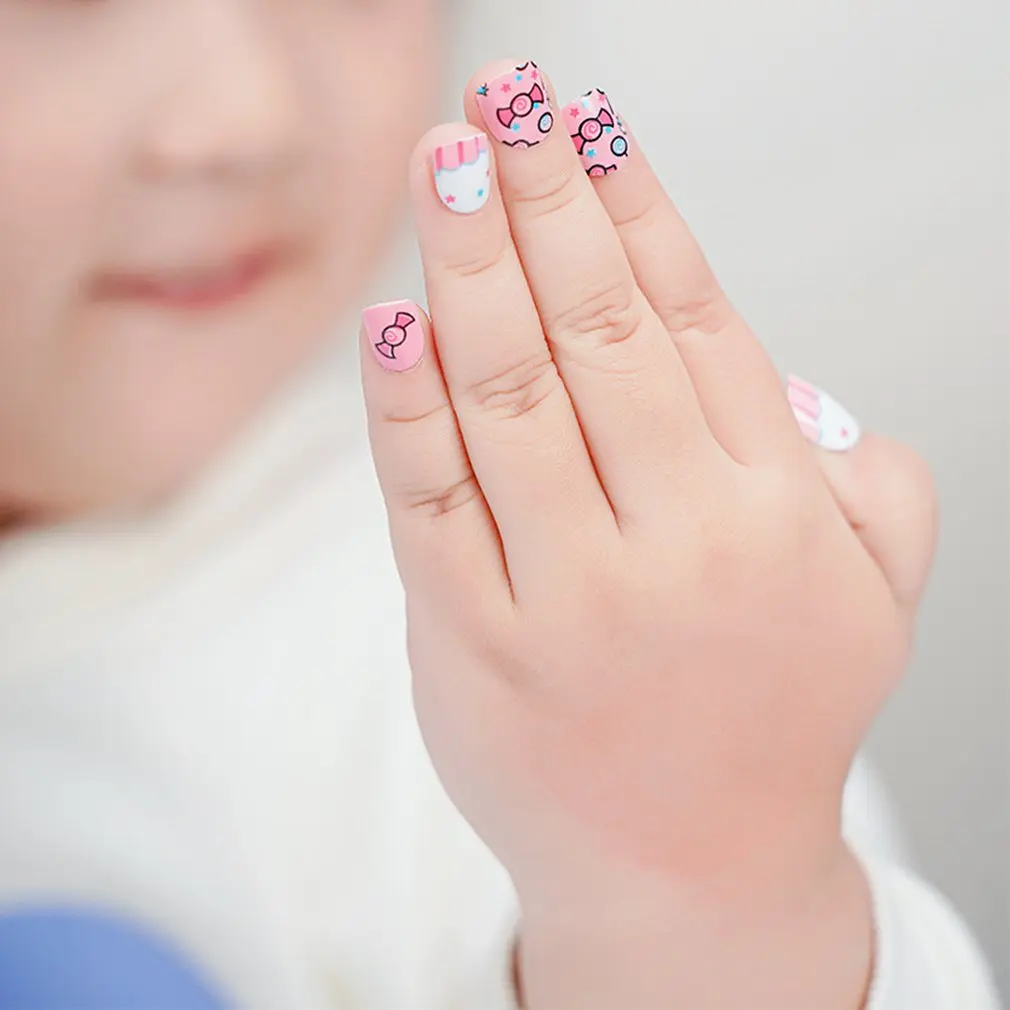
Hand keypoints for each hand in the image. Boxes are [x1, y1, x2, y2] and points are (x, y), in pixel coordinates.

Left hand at [360, 60, 936, 1007]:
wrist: (689, 878)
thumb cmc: (765, 720)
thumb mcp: (867, 605)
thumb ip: (866, 487)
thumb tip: (792, 380)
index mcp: (773, 509)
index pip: (694, 320)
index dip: (638, 210)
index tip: (592, 126)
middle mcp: (679, 542)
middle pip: (596, 331)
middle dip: (544, 199)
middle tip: (508, 104)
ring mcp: (570, 599)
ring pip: (508, 394)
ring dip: (471, 263)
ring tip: (448, 165)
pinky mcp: (475, 649)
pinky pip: (431, 504)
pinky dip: (406, 406)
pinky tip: (394, 320)